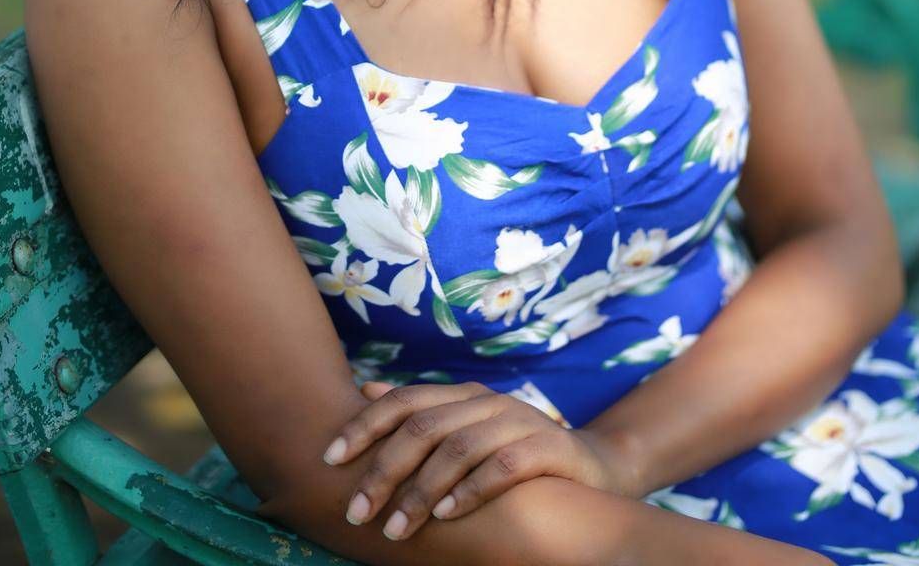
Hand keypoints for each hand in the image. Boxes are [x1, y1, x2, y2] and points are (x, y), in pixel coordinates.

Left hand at [320, 378, 632, 540]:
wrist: (589, 466)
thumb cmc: (514, 453)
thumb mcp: (466, 428)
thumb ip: (421, 411)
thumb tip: (366, 389)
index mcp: (462, 395)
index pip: (404, 400)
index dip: (364, 426)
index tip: (329, 459)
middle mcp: (486, 401)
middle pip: (424, 425)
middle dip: (384, 469)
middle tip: (356, 512)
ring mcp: (518, 421)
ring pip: (458, 448)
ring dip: (422, 491)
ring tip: (396, 529)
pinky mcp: (546, 448)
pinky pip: (503, 468)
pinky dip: (471, 491)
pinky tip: (448, 516)